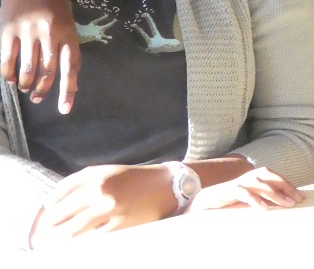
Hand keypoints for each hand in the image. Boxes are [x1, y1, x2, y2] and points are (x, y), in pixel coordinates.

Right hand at [0, 0, 78, 112]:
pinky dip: (8, 75)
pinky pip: (8, 60)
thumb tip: (67, 76)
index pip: (71, 66)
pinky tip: (9, 79)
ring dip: (26, 84)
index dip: (68, 90)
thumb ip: (66, 46)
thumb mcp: (67, 22)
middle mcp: (50, 34)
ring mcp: (29, 32)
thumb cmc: (52, 5)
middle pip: (49, 71)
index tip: (64, 109)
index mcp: (68, 33)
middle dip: (43, 90)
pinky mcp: (9, 31)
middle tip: (38, 98)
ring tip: (25, 88)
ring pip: (28, 69)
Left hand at [30, 164, 173, 247]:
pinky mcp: (120, 225)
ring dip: (62, 238)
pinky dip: (83, 243)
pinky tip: (80, 244)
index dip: (48, 208)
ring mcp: (110, 209)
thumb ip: (78, 183)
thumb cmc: (132, 179)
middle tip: (45, 235)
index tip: (45, 217)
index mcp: (95, 175)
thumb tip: (49, 203)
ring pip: (74, 230)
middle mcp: (100, 190)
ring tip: (58, 243)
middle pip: (62, 213)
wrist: (165, 186)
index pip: (59, 194)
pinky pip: (93, 238)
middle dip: (49, 226)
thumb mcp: (105, 171)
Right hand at [187, 167, 302, 211]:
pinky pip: (246, 193)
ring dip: (275, 195)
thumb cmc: (237, 196)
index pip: (278, 178)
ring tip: (286, 204)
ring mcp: (242, 181)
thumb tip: (288, 201)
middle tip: (296, 200)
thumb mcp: (255, 194)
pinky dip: (256, 200)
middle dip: (286, 189)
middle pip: (273, 179)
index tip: (302, 197)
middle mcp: (253, 175)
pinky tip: (264, 208)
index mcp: (260, 175)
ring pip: (261, 186)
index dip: (290, 187)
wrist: (212, 197)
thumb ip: (269, 195)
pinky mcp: (232, 189)